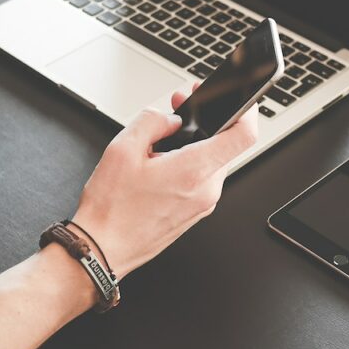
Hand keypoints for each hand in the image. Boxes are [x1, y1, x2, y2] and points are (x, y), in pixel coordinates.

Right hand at [73, 86, 257, 276]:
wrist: (102, 249)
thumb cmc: (111, 209)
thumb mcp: (122, 149)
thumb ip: (152, 121)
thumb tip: (170, 118)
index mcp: (193, 171)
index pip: (243, 135)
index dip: (246, 110)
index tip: (238, 99)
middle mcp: (206, 190)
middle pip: (224, 145)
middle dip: (203, 123)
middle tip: (178, 109)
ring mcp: (202, 205)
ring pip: (211, 162)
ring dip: (192, 145)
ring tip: (159, 144)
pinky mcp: (194, 213)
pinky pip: (201, 180)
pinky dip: (187, 165)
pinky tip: (160, 165)